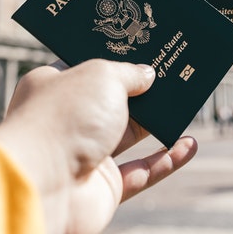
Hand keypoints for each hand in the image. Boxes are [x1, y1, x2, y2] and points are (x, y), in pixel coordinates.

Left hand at [0, 59, 197, 233]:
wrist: (44, 185)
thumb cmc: (64, 119)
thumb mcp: (102, 75)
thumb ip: (129, 73)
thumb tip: (147, 74)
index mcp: (54, 86)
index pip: (86, 66)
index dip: (114, 56)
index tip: (141, 46)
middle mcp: (68, 120)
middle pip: (112, 101)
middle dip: (142, 90)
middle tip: (171, 73)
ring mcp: (85, 154)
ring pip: (130, 135)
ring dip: (158, 122)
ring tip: (186, 103)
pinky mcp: (103, 187)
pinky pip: (142, 172)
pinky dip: (167, 160)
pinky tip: (189, 145)